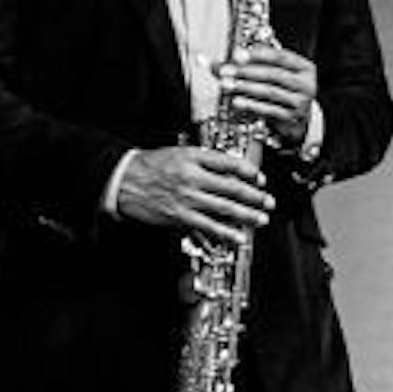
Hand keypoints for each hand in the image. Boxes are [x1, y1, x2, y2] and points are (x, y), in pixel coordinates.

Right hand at [116, 145, 272, 244]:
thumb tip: (230, 171)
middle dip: (254, 196)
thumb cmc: (150, 166)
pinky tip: (238, 238)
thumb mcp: (179, 153)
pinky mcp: (179, 216)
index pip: (229, 163)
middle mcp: (192, 177)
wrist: (123, 180)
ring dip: (246, 215)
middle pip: (231, 187)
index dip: (249, 171)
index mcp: (193, 158)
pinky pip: (207, 227)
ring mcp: (186, 198)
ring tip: (261, 219)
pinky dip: (225, 233)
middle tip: (269, 202)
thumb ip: (203, 161)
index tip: (260, 178)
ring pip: (224, 208)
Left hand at [218, 44, 317, 150]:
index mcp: (303, 68)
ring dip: (245, 87)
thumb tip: (213, 62)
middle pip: (273, 74)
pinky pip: (268, 110)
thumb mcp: (272, 75)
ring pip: (269, 92)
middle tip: (225, 71)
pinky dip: (251, 105)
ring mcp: (300, 102)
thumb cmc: (281, 92)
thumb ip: (248, 66)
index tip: (237, 54)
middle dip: (246, 71)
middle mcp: (305, 84)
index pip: (280, 56)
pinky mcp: (290, 118)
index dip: (258, 54)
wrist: (298, 121)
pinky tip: (236, 101)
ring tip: (227, 84)